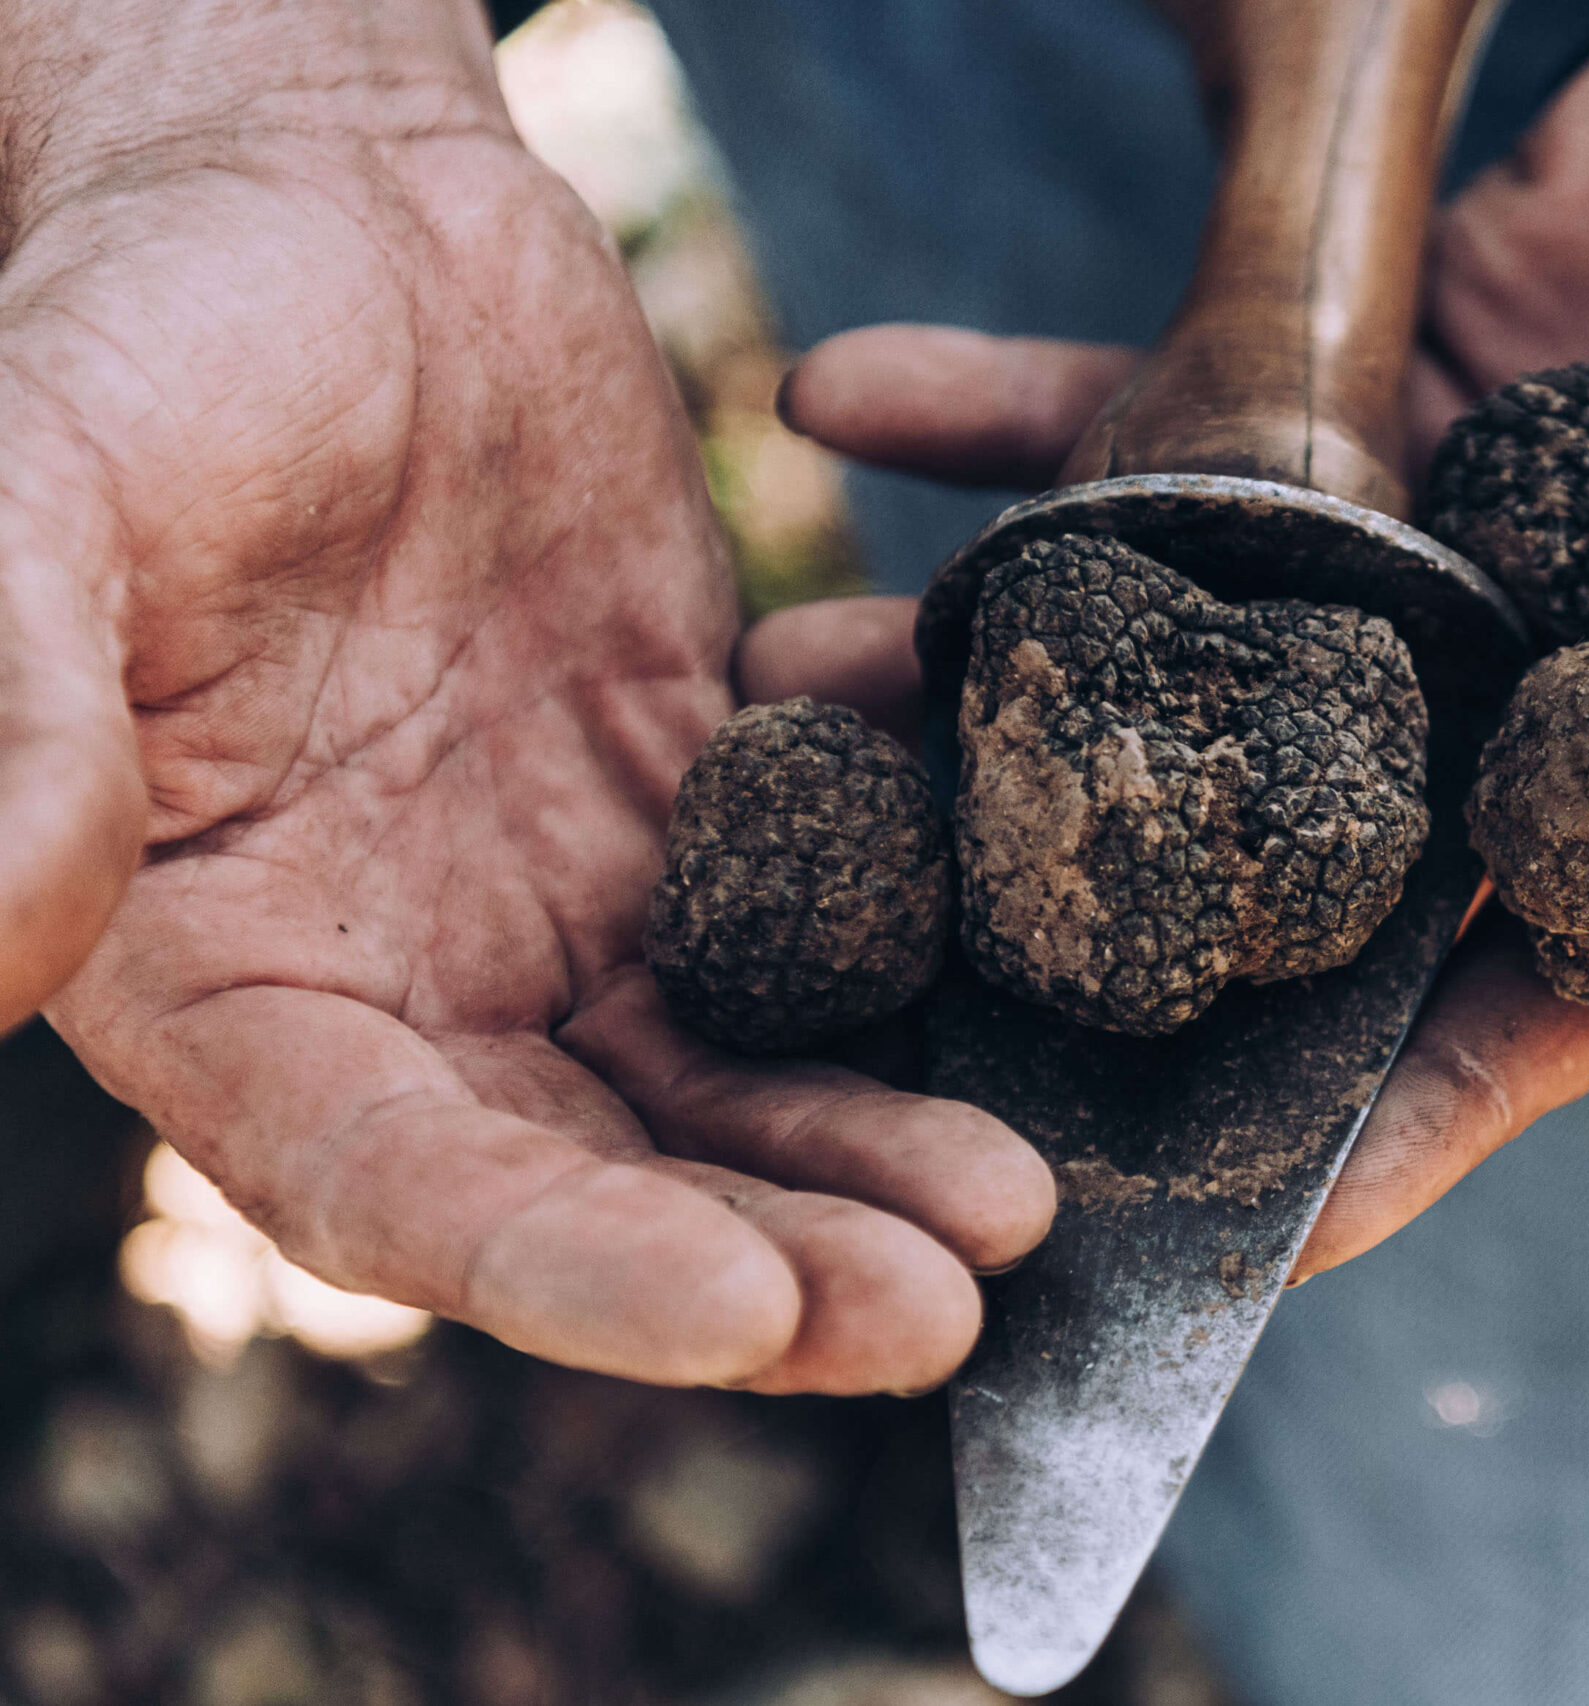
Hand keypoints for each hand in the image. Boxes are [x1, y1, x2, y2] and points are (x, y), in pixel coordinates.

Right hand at [8, 0, 1050, 1389]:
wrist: (329, 212)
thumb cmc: (150, 338)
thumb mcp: (36, 493)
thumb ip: (14, 715)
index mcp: (232, 974)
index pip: (390, 1183)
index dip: (562, 1265)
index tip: (740, 1315)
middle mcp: (410, 980)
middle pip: (600, 1176)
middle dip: (772, 1257)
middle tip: (948, 1312)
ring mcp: (568, 899)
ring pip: (734, 1074)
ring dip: (869, 1146)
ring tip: (1018, 1209)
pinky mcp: (698, 797)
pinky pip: (827, 899)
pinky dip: (917, 942)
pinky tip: (1028, 964)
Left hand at [775, 7, 1588, 1273]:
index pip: (1495, 1023)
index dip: (1363, 1139)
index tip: (1193, 1241)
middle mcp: (1479, 727)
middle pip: (1260, 876)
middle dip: (1073, 930)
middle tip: (869, 966)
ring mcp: (1370, 578)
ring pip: (1154, 667)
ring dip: (968, 678)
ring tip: (772, 686)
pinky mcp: (1302, 414)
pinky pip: (1129, 422)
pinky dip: (991, 416)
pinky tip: (835, 397)